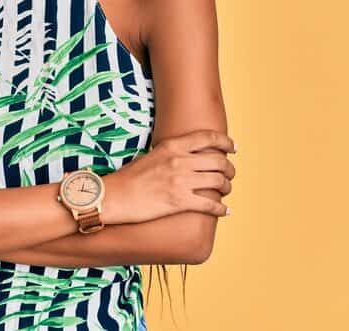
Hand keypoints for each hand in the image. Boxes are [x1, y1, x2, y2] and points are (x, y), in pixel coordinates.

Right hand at [102, 129, 234, 224]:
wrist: (114, 196)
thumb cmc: (130, 177)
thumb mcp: (153, 155)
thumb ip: (173, 152)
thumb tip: (191, 156)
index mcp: (173, 145)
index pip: (208, 137)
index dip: (226, 142)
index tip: (233, 148)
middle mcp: (180, 161)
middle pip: (219, 160)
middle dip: (229, 169)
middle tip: (230, 174)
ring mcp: (180, 181)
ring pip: (218, 182)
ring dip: (227, 187)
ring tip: (225, 191)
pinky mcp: (179, 202)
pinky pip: (210, 205)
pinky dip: (221, 209)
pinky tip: (225, 211)